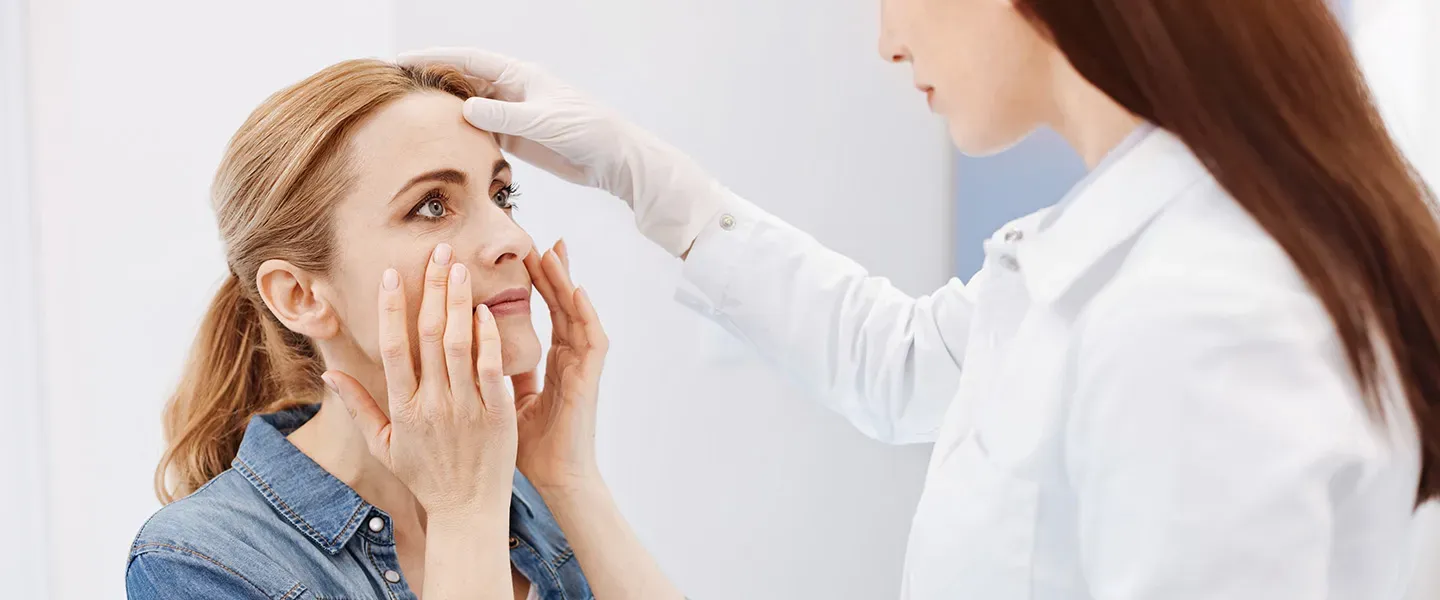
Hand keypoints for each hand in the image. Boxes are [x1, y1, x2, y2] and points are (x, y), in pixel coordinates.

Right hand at [324, 243, 517, 518]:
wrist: (469, 511)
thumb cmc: (426, 477)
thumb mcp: (384, 445)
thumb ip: (357, 405)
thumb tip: (328, 369)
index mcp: (402, 408)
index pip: (392, 347)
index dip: (391, 307)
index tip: (391, 272)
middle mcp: (432, 404)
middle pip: (428, 335)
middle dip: (432, 289)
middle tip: (438, 250)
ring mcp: (466, 408)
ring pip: (459, 344)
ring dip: (459, 302)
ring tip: (460, 267)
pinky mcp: (497, 414)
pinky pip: (491, 367)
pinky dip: (489, 337)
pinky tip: (486, 311)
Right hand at [398, 47, 729, 256]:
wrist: (615, 158)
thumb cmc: (588, 130)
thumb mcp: (543, 120)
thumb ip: (504, 115)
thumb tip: (464, 107)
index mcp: (519, 74)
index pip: (467, 59)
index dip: (434, 57)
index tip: (402, 59)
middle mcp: (513, 89)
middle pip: (462, 79)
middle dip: (430, 80)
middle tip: (394, 87)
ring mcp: (513, 113)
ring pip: (468, 107)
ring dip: (442, 109)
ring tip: (407, 115)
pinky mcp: (517, 137)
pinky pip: (481, 131)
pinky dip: (460, 134)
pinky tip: (439, 141)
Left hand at [512, 240, 607, 493]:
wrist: (555, 480)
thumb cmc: (530, 448)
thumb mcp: (507, 402)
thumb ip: (502, 374)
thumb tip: (480, 350)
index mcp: (553, 363)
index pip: (545, 313)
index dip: (537, 284)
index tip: (524, 256)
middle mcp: (570, 360)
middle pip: (562, 305)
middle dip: (552, 272)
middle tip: (538, 240)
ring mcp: (582, 368)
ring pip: (577, 314)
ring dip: (566, 282)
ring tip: (553, 251)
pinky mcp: (588, 380)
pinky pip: (593, 340)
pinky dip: (586, 314)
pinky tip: (577, 291)